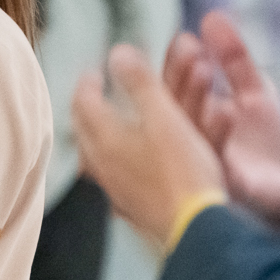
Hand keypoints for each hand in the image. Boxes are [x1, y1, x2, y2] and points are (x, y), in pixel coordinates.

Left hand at [72, 44, 226, 248]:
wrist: (196, 228)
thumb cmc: (183, 170)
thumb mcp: (165, 117)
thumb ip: (140, 83)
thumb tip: (118, 52)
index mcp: (104, 138)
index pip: (83, 101)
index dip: (90, 81)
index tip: (98, 70)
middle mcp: (100, 164)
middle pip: (84, 128)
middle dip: (89, 105)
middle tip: (98, 92)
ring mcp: (113, 187)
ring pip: (95, 153)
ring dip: (100, 132)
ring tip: (110, 122)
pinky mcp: (129, 205)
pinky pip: (111, 174)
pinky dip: (114, 157)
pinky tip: (127, 160)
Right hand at [164, 12, 279, 232]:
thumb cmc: (269, 148)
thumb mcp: (254, 92)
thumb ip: (234, 58)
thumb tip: (212, 17)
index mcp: (194, 120)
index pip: (174, 89)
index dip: (177, 64)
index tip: (184, 39)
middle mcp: (190, 144)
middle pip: (173, 108)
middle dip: (180, 76)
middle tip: (188, 50)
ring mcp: (204, 165)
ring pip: (188, 131)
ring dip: (194, 99)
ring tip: (203, 71)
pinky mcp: (225, 183)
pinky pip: (215, 159)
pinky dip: (219, 134)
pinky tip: (227, 110)